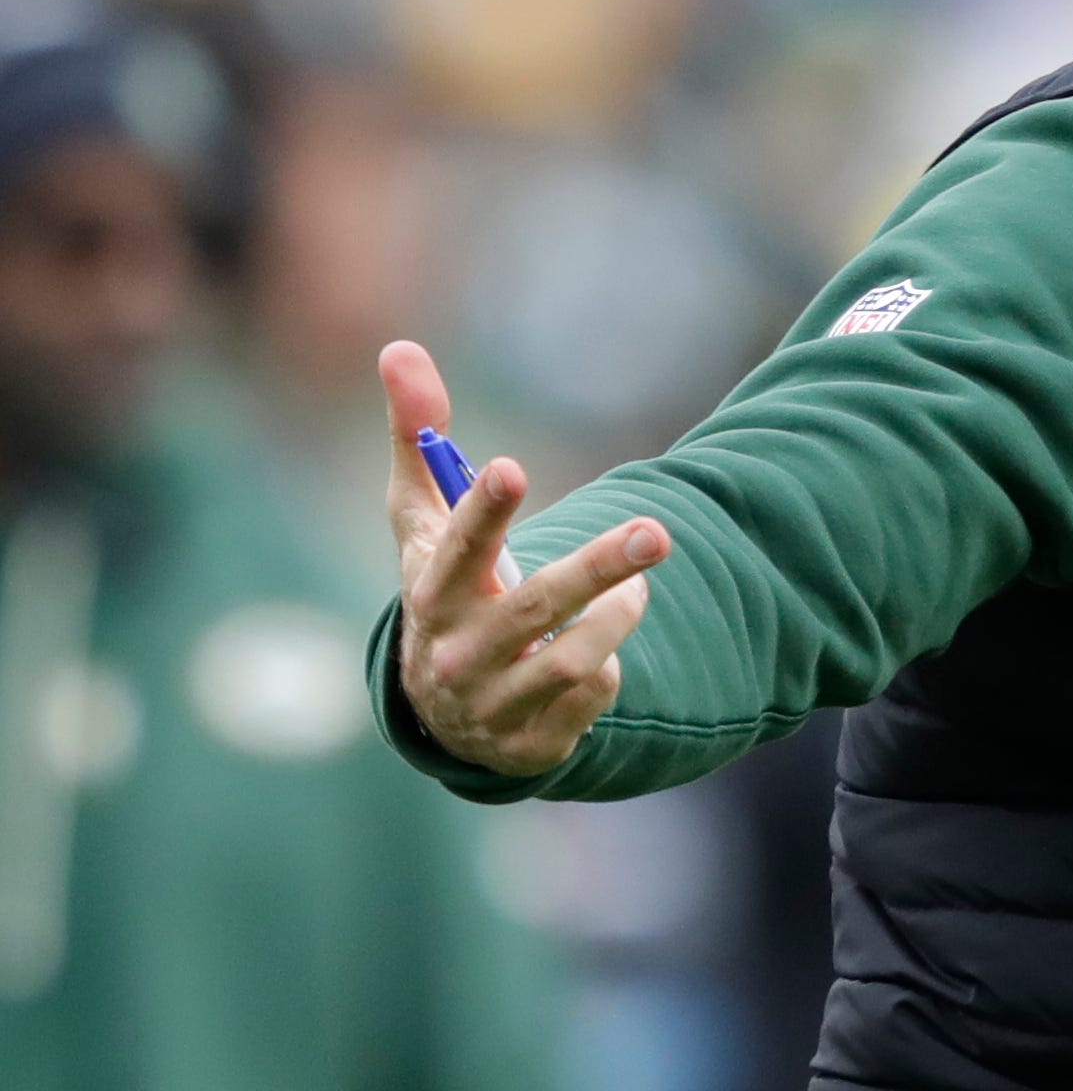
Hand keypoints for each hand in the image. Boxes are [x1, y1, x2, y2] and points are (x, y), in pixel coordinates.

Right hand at [381, 339, 669, 775]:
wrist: (443, 711)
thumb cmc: (443, 588)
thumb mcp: (423, 523)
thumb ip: (419, 440)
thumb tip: (399, 348)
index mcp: (432, 593)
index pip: (454, 549)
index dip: (482, 512)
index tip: (510, 468)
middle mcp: (457, 653)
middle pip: (537, 605)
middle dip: (599, 565)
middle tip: (656, 531)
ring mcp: (495, 702)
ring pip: (575, 656)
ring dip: (618, 615)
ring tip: (635, 584)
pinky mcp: (534, 742)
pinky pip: (595, 696)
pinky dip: (610, 664)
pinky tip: (602, 647)